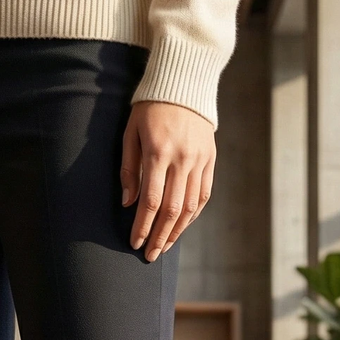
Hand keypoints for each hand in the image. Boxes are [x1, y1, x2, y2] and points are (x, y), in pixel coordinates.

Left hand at [121, 101, 215, 261]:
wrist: (184, 84)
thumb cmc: (149, 109)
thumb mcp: (131, 133)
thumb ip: (129, 168)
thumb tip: (129, 203)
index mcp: (159, 153)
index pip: (150, 201)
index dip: (142, 226)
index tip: (134, 242)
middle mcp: (182, 159)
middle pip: (172, 210)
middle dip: (159, 236)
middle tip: (149, 255)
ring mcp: (199, 161)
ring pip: (190, 207)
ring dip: (176, 231)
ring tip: (164, 246)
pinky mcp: (210, 160)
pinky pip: (203, 195)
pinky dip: (193, 216)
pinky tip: (181, 228)